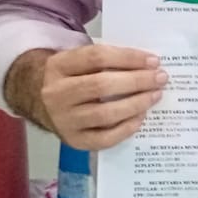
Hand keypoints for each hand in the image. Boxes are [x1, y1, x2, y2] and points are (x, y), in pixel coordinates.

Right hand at [9, 45, 165, 148]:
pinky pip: (103, 138)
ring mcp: (63, 119)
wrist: (37, 100)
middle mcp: (56, 93)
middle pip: (101, 85)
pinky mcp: (72, 140)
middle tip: (160, 78)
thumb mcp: (78, 60)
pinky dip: (126, 128)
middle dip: (137, 81)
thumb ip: (107, 59)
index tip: (154, 60)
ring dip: (136, 104)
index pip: (96, 57)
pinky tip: (141, 117)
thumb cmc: (72, 77)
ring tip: (155, 95)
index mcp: (58, 66)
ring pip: (104, 113)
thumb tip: (148, 65)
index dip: (128, 58)